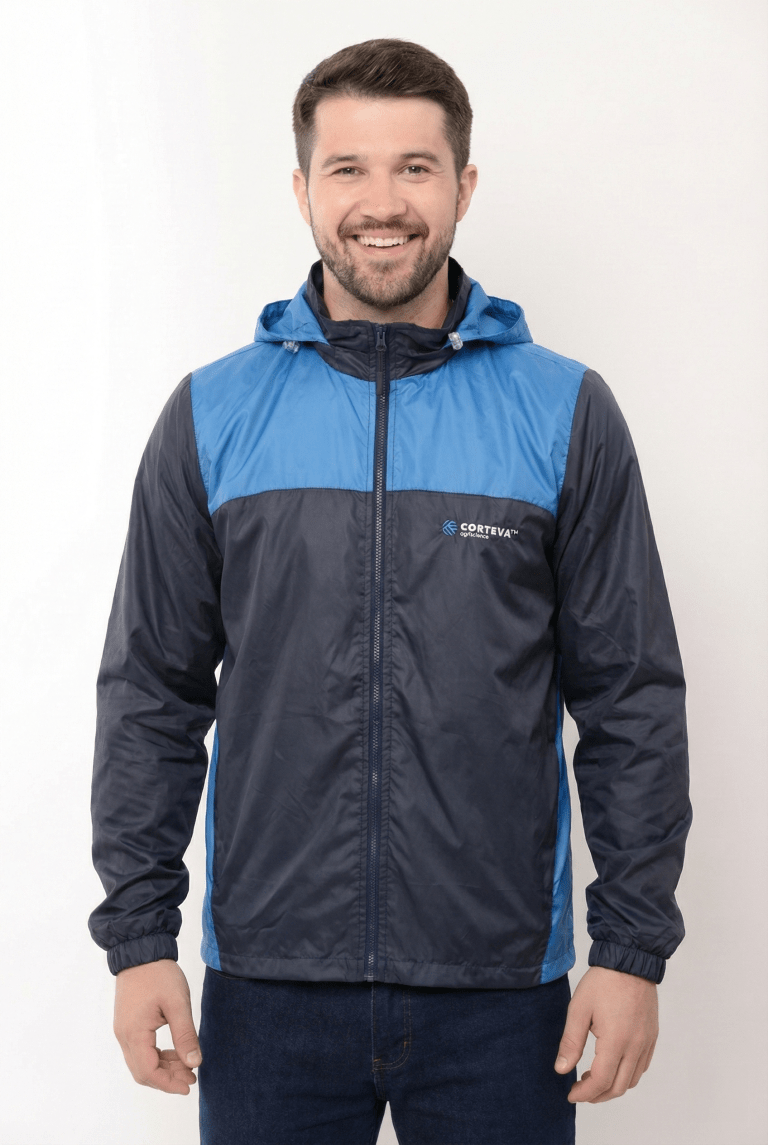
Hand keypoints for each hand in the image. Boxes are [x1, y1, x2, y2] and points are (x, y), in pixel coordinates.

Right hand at [113, 959, 200, 1094]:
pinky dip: (156, 1056)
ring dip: (163, 1068)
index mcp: (134, 1033)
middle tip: (191, 1077)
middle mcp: (124, 1036)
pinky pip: (140, 1050)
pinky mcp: (127, 1023)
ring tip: (187, 1066)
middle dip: (167, 1078)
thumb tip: (194, 1063)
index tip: (189, 1085)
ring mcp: (123, 1030)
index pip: (148, 1072)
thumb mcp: (178, 1003)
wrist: (141, 950)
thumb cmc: (159, 974)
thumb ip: (185, 1035)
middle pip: (142, 1071)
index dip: (168, 1083)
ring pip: (141, 1062)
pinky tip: (174, 1053)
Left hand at [554, 965, 657, 1102]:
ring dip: (613, 1087)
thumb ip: (570, 1042)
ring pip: (633, 1079)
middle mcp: (636, 1046)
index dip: (584, 1093)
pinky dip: (627, 1074)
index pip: (601, 1080)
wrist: (629, 960)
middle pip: (619, 1086)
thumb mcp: (579, 1009)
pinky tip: (612, 1065)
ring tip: (593, 1078)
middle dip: (597, 1095)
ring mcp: (646, 1042)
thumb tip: (561, 1069)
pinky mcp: (652, 1035)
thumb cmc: (602, 982)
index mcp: (617, 1041)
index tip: (570, 1094)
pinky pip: (642, 1066)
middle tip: (580, 1090)